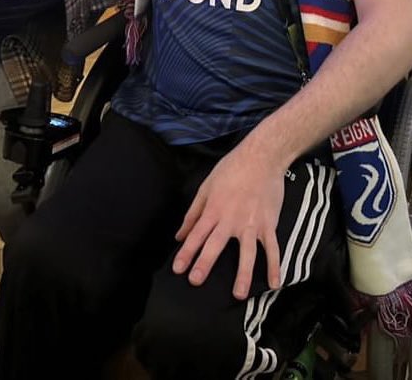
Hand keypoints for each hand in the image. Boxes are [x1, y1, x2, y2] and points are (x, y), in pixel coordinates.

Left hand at [172, 145, 283, 299]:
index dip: (186, 252)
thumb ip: (193, 213)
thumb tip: (180, 235)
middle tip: (195, 281)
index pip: (196, 235)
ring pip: (247, 253)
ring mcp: (251, 224)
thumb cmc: (230, 170)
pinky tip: (275, 283)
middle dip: (204, 263)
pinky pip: (272, 248)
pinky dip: (275, 266)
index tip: (178, 269)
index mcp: (214, 210)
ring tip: (239, 295)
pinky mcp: (268, 224)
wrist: (261, 158)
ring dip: (243, 274)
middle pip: (215, 245)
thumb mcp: (206, 187)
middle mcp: (231, 220)